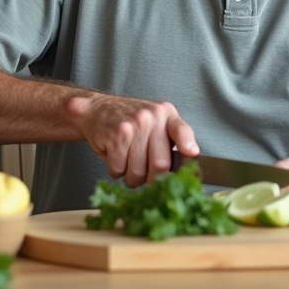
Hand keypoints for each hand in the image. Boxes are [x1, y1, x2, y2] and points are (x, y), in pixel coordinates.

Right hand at [67, 93, 198, 186]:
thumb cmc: (131, 122)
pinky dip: (116, 170)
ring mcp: (134, 125)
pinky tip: (115, 156)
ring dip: (131, 177)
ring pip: (138, 172)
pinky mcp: (115, 135)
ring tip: (128, 162)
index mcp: (166, 114)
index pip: (181, 130)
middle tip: (146, 176)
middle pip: (160, 165)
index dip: (187, 144)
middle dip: (152, 180)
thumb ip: (170, 141)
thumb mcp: (155, 122)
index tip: (192, 153)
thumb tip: (185, 169)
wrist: (97, 109)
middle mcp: (152, 117)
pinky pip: (119, 169)